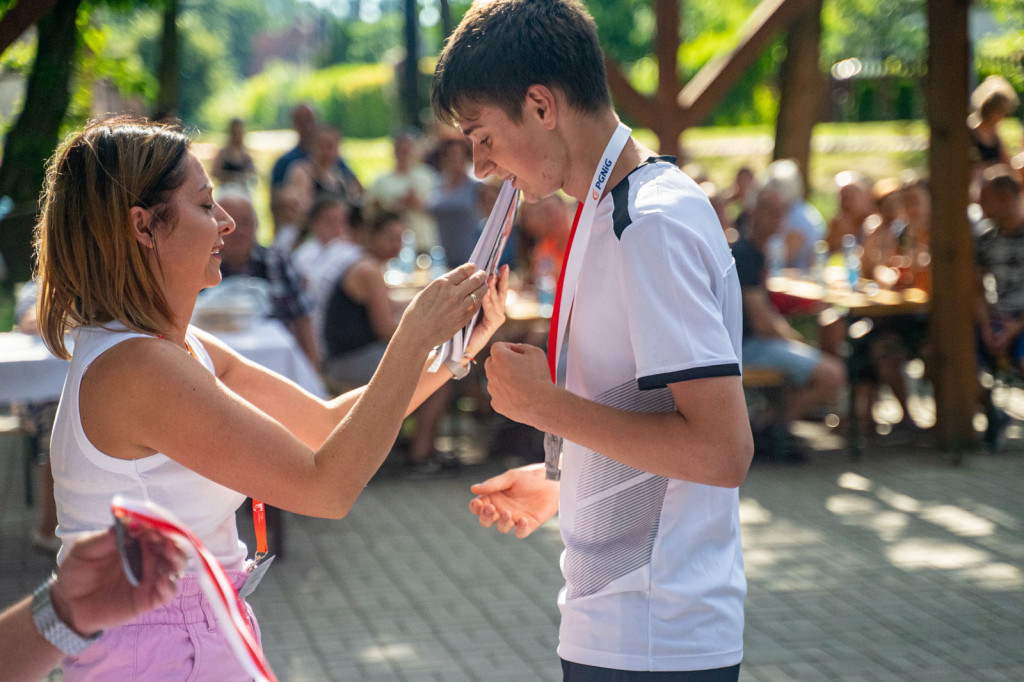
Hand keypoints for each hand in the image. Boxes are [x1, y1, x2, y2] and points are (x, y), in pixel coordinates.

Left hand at [49, 527, 186, 636]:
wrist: (69, 602)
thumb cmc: (78, 570)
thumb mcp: (84, 550)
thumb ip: (103, 539)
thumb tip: (122, 527)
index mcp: (137, 539)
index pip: (155, 527)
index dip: (159, 525)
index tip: (153, 527)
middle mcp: (149, 555)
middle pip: (173, 544)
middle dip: (174, 541)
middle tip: (167, 542)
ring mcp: (151, 576)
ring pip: (176, 566)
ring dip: (178, 559)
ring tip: (170, 556)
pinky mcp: (149, 598)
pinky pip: (168, 592)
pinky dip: (170, 586)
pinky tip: (163, 582)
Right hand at [401, 264, 487, 349]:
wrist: (416, 335)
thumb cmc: (416, 314)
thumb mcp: (426, 293)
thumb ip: (441, 287)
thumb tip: (451, 282)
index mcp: (441, 283)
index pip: (462, 271)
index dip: (469, 268)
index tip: (473, 267)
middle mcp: (453, 292)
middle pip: (474, 280)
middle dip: (480, 275)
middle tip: (483, 274)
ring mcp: (460, 306)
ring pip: (479, 293)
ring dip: (483, 287)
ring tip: (484, 285)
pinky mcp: (464, 318)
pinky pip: (476, 306)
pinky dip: (479, 301)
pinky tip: (479, 299)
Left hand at [464, 265, 510, 359]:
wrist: (456, 347)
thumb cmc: (456, 324)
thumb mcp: (461, 304)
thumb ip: (467, 292)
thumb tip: (466, 273)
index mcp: (488, 303)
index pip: (494, 286)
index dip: (496, 276)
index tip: (494, 264)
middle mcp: (495, 309)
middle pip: (501, 291)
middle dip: (503, 279)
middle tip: (503, 267)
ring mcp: (496, 317)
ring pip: (497, 299)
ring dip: (494, 288)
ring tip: (492, 277)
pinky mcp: (493, 325)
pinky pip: (492, 311)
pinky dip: (488, 303)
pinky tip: (485, 295)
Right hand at [469, 463, 558, 537]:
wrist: (554, 479)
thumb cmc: (531, 476)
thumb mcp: (511, 477)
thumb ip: (494, 484)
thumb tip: (473, 489)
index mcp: (495, 497)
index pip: (479, 506)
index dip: (475, 507)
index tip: (479, 503)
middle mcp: (503, 509)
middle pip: (486, 520)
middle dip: (486, 517)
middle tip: (491, 508)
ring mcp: (515, 518)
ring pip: (502, 528)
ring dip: (502, 522)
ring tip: (507, 512)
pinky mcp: (529, 524)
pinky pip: (520, 533)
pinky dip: (520, 529)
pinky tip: (523, 520)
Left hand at [484, 342, 554, 427]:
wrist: (542, 403)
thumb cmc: (539, 376)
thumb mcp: (535, 352)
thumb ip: (522, 346)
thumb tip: (516, 349)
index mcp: (499, 357)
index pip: (497, 346)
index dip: (508, 347)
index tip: (517, 352)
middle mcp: (491, 372)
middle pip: (491, 362)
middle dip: (502, 361)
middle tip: (517, 366)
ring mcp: (492, 389)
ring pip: (495, 380)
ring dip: (504, 378)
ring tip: (522, 383)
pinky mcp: (496, 404)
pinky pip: (498, 395)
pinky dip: (506, 394)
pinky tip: (519, 396)